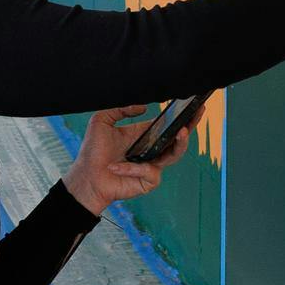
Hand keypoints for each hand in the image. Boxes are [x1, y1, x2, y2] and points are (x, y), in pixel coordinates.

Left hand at [63, 103, 199, 214]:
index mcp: (144, 136)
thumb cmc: (93, 151)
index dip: (181, 115)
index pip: (167, 124)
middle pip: (178, 138)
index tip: (191, 103)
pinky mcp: (149, 181)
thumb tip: (144, 107)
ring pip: (175, 155)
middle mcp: (152, 150)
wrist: (86, 177)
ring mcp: (152, 166)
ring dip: (181, 143)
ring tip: (182, 131)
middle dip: (191, 124)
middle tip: (198, 112)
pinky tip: (117, 167)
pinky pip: (151, 171)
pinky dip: (134, 168)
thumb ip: (119, 109)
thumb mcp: (101, 121)